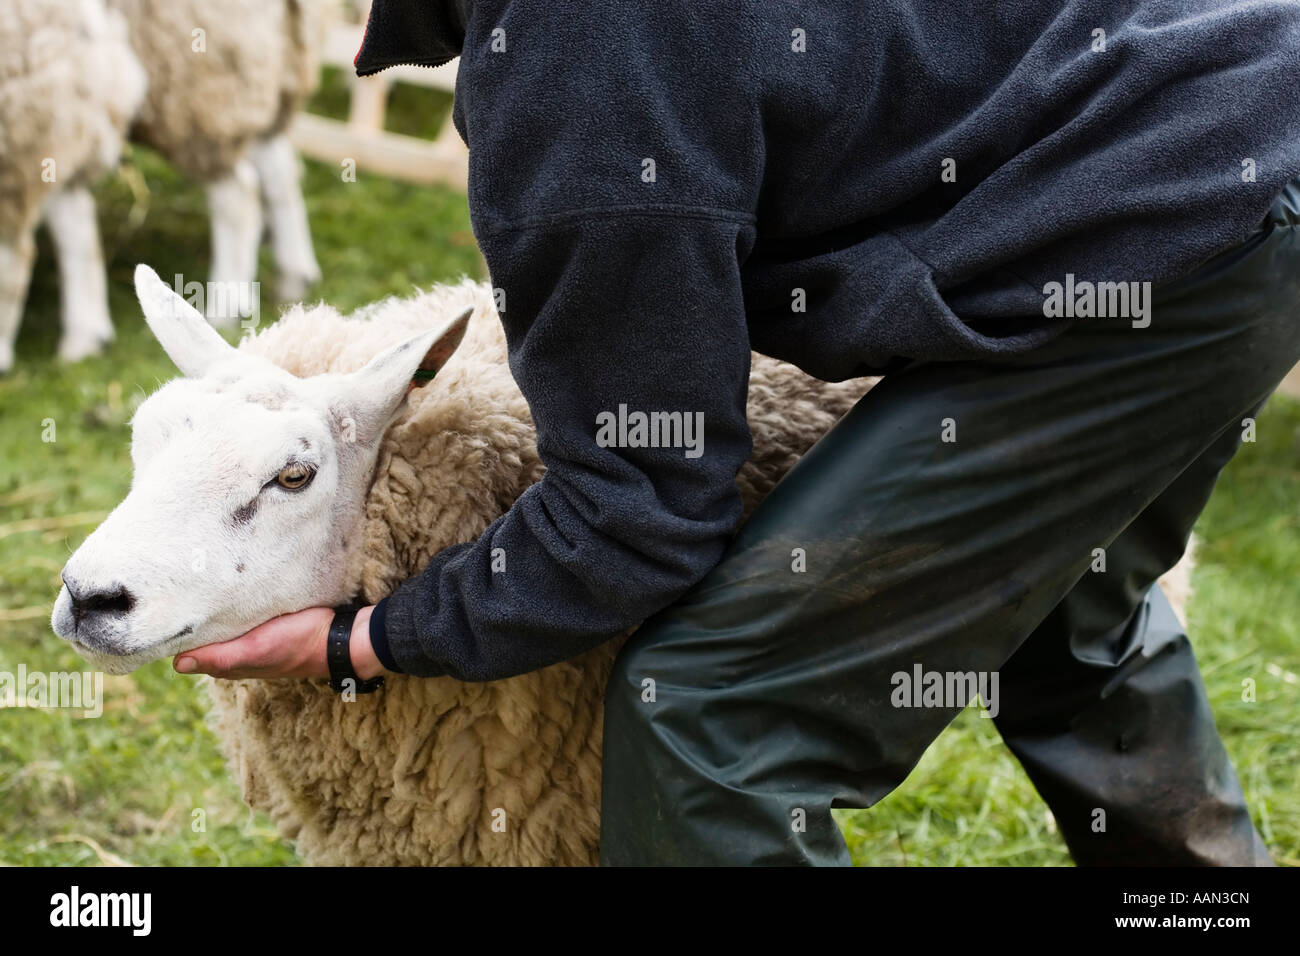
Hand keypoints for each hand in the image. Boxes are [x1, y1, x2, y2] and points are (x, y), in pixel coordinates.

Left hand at [174, 605, 385, 680]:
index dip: (176, 634)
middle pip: (204, 634)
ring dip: (210, 608)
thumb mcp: (257, 649)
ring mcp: (253, 635)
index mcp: (230, 662)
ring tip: (195, 583)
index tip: (161, 612)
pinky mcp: (268, 619)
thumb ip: (221, 657)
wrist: (342, 636)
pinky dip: (231, 602)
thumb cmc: (299, 644)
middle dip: (190, 618)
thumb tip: (176, 663)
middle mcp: (238, 649)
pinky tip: (226, 586)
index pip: (190, 649)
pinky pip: (241, 611)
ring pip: (221, 622)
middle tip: (173, 590)